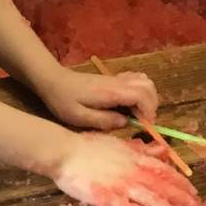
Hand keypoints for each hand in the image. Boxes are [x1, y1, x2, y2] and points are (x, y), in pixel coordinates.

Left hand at [36, 61, 156, 130]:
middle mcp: (117, 83)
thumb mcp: (79, 117)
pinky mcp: (113, 79)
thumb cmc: (63, 100)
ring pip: (145, 81)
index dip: (148, 111)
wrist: (53, 80)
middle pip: (148, 87)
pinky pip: (136, 79)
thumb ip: (104, 120)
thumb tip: (125, 122)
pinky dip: (141, 90)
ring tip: (138, 114)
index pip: (141, 95)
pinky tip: (131, 103)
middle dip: (152, 106)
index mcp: (111, 93)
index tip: (144, 125)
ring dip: (148, 98)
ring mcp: (116, 79)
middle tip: (143, 122)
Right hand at [49, 133, 198, 205]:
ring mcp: (118, 184)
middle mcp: (131, 171)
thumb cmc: (91, 146)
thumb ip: (141, 150)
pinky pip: (121, 204)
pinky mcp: (104, 195)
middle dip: (178, 196)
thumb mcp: (119, 144)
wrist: (66, 152)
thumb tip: (162, 151)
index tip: (192, 190)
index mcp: (135, 158)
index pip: (163, 171)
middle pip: (159, 185)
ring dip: (162, 205)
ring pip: (145, 195)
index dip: (179, 181)